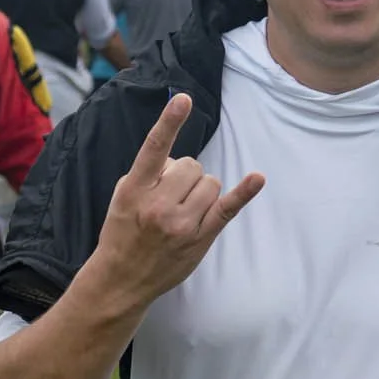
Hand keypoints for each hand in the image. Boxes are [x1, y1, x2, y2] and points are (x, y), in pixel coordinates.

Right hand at [86, 92, 263, 310]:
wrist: (121, 279)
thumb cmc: (122, 232)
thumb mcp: (122, 197)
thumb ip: (149, 174)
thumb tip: (180, 164)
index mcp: (134, 190)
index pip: (154, 149)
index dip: (169, 122)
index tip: (183, 99)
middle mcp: (158, 205)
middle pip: (192, 166)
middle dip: (185, 175)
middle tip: (170, 196)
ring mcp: (181, 223)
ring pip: (210, 183)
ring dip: (201, 190)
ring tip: (183, 210)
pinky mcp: (200, 238)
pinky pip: (227, 208)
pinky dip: (244, 192)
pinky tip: (256, 179)